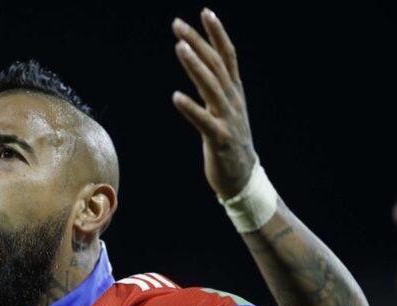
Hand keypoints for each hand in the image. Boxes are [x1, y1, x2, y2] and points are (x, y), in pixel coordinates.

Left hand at [171, 8, 257, 199]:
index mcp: (234, 92)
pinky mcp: (218, 139)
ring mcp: (227, 119)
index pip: (227, 55)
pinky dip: (190, 107)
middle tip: (178, 25)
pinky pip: (203, 120)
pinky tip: (175, 96)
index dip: (217, 33)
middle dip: (197, 42)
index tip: (205, 12)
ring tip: (179, 47)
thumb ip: (214, 88)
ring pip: (210, 86)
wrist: (242, 177)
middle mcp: (233, 101)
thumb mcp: (224, 110)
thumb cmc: (229, 143)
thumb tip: (200, 67)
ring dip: (194, 65)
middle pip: (215, 65)